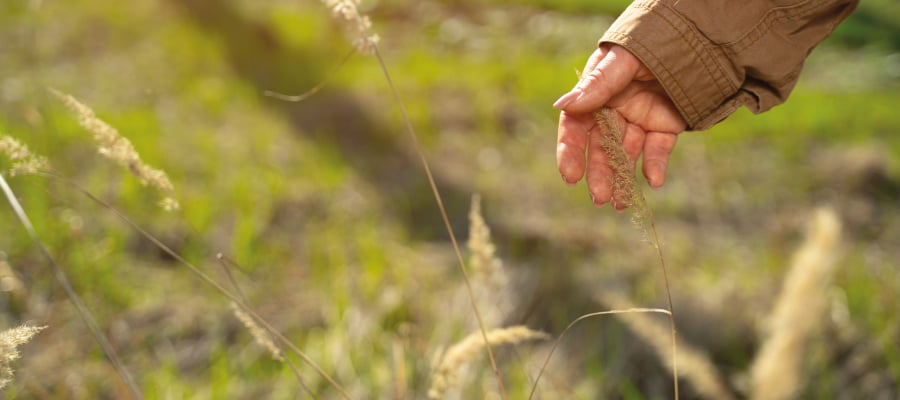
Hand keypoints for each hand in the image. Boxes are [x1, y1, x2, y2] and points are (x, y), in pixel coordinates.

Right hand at [553, 44, 686, 210]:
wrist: (694, 37)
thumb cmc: (649, 43)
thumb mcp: (622, 61)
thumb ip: (597, 85)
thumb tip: (562, 106)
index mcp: (595, 94)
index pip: (576, 126)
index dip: (571, 151)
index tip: (570, 175)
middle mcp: (613, 111)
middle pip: (601, 147)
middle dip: (600, 173)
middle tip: (599, 198)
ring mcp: (639, 120)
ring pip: (627, 154)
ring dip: (622, 179)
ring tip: (620, 203)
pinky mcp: (664, 127)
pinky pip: (657, 151)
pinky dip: (655, 167)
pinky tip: (654, 181)